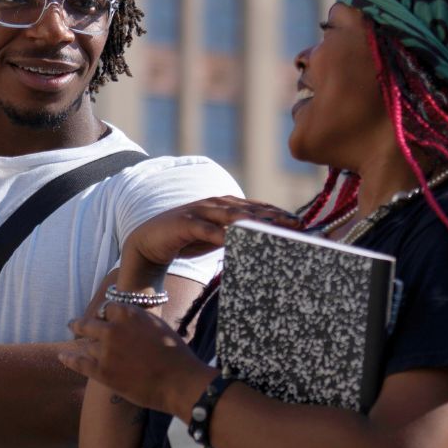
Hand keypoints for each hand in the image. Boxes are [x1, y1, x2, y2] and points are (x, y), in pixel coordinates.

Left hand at [62, 303, 216, 416]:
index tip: (104, 319)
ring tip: (73, 346)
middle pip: (89, 323)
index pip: (108, 309)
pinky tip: (62, 357)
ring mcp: (105, 351)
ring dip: (84, 346)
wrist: (177, 381)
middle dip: (81, 324)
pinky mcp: (101, 372)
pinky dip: (69, 359)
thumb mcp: (158, 326)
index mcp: (129, 314)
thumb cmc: (175, 354)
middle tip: (74, 324)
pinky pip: (79, 363)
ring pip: (87, 345)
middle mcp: (113, 329)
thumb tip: (128, 323)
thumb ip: (138, 322)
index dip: (105, 315)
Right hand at [119, 196, 301, 288]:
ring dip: (253, 221)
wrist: (149, 243)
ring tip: (272, 229)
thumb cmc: (187, 240)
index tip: (298, 223)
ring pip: (231, 215)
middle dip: (272, 216)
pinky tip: (235, 241)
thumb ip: (237, 235)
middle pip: (249, 208)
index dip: (277, 213)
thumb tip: (264, 242)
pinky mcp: (185, 224)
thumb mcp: (217, 237)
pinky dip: (222, 234)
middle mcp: (214, 204)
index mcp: (224, 206)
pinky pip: (207, 230)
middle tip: (294, 224)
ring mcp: (199, 212)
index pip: (256, 207)